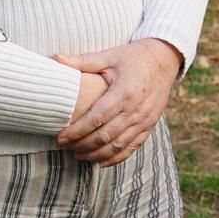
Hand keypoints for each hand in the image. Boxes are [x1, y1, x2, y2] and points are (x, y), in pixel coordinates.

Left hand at [55, 39, 182, 165]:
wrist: (164, 60)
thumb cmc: (133, 58)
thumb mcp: (108, 56)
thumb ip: (81, 61)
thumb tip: (55, 58)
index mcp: (123, 93)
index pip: (95, 119)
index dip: (76, 131)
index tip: (60, 137)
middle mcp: (134, 111)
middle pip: (104, 137)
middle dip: (81, 145)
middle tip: (65, 146)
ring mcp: (143, 121)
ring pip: (116, 146)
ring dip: (95, 154)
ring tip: (77, 154)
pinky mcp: (149, 127)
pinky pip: (131, 148)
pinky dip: (115, 158)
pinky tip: (100, 161)